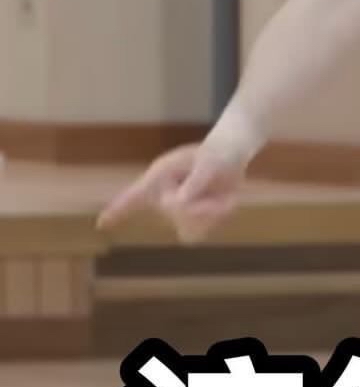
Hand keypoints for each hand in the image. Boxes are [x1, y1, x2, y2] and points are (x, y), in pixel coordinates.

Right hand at [95, 138, 248, 243]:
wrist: (230, 158)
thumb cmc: (215, 154)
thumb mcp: (209, 162)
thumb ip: (196, 180)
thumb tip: (179, 202)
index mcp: (160, 176)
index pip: (134, 195)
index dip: (118, 209)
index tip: (101, 223)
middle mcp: (162, 195)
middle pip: (174, 211)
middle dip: (200, 203)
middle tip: (215, 183)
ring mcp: (174, 211)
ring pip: (187, 228)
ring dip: (210, 213)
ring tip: (221, 195)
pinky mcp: (188, 221)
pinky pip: (198, 233)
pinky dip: (215, 219)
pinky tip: (222, 203)